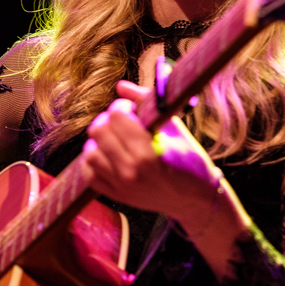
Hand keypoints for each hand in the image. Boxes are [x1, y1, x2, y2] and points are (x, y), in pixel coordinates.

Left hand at [81, 80, 227, 233]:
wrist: (195, 199)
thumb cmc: (189, 160)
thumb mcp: (174, 128)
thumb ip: (146, 103)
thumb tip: (120, 86)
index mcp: (147, 153)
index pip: (116, 116)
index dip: (123, 106)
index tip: (133, 109)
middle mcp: (130, 171)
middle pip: (98, 131)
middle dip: (109, 119)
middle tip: (123, 121)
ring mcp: (121, 186)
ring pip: (90, 152)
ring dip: (100, 141)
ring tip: (116, 139)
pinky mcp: (117, 196)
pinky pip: (89, 174)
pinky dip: (94, 161)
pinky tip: (108, 154)